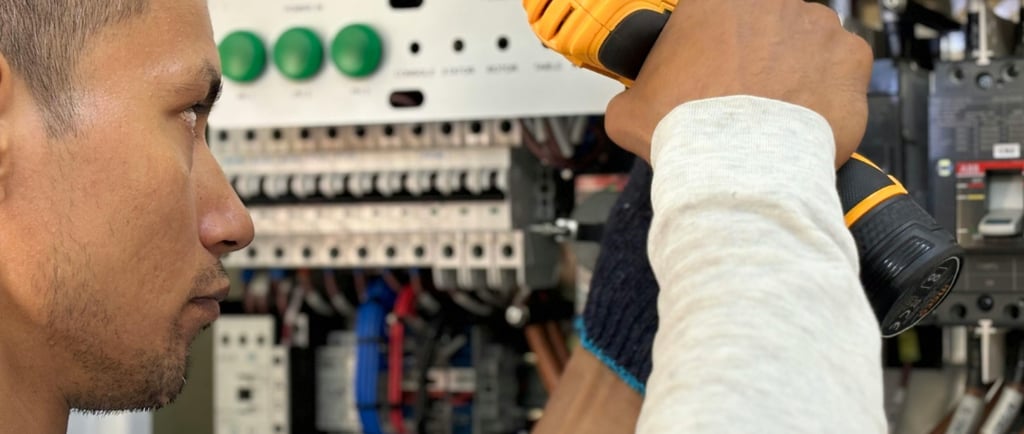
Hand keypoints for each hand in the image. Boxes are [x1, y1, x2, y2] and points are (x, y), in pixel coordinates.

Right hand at [604, 0, 872, 167]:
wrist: (737, 166)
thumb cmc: (688, 130)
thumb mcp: (628, 112)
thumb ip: (634, 94)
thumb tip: (636, 103)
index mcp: (712, 1)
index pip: (716, 19)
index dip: (713, 50)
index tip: (711, 74)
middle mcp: (768, 1)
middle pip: (763, 26)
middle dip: (755, 57)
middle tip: (742, 98)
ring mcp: (816, 24)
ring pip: (804, 45)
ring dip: (792, 71)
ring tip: (775, 114)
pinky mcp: (851, 56)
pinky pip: (842, 70)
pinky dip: (829, 93)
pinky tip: (806, 119)